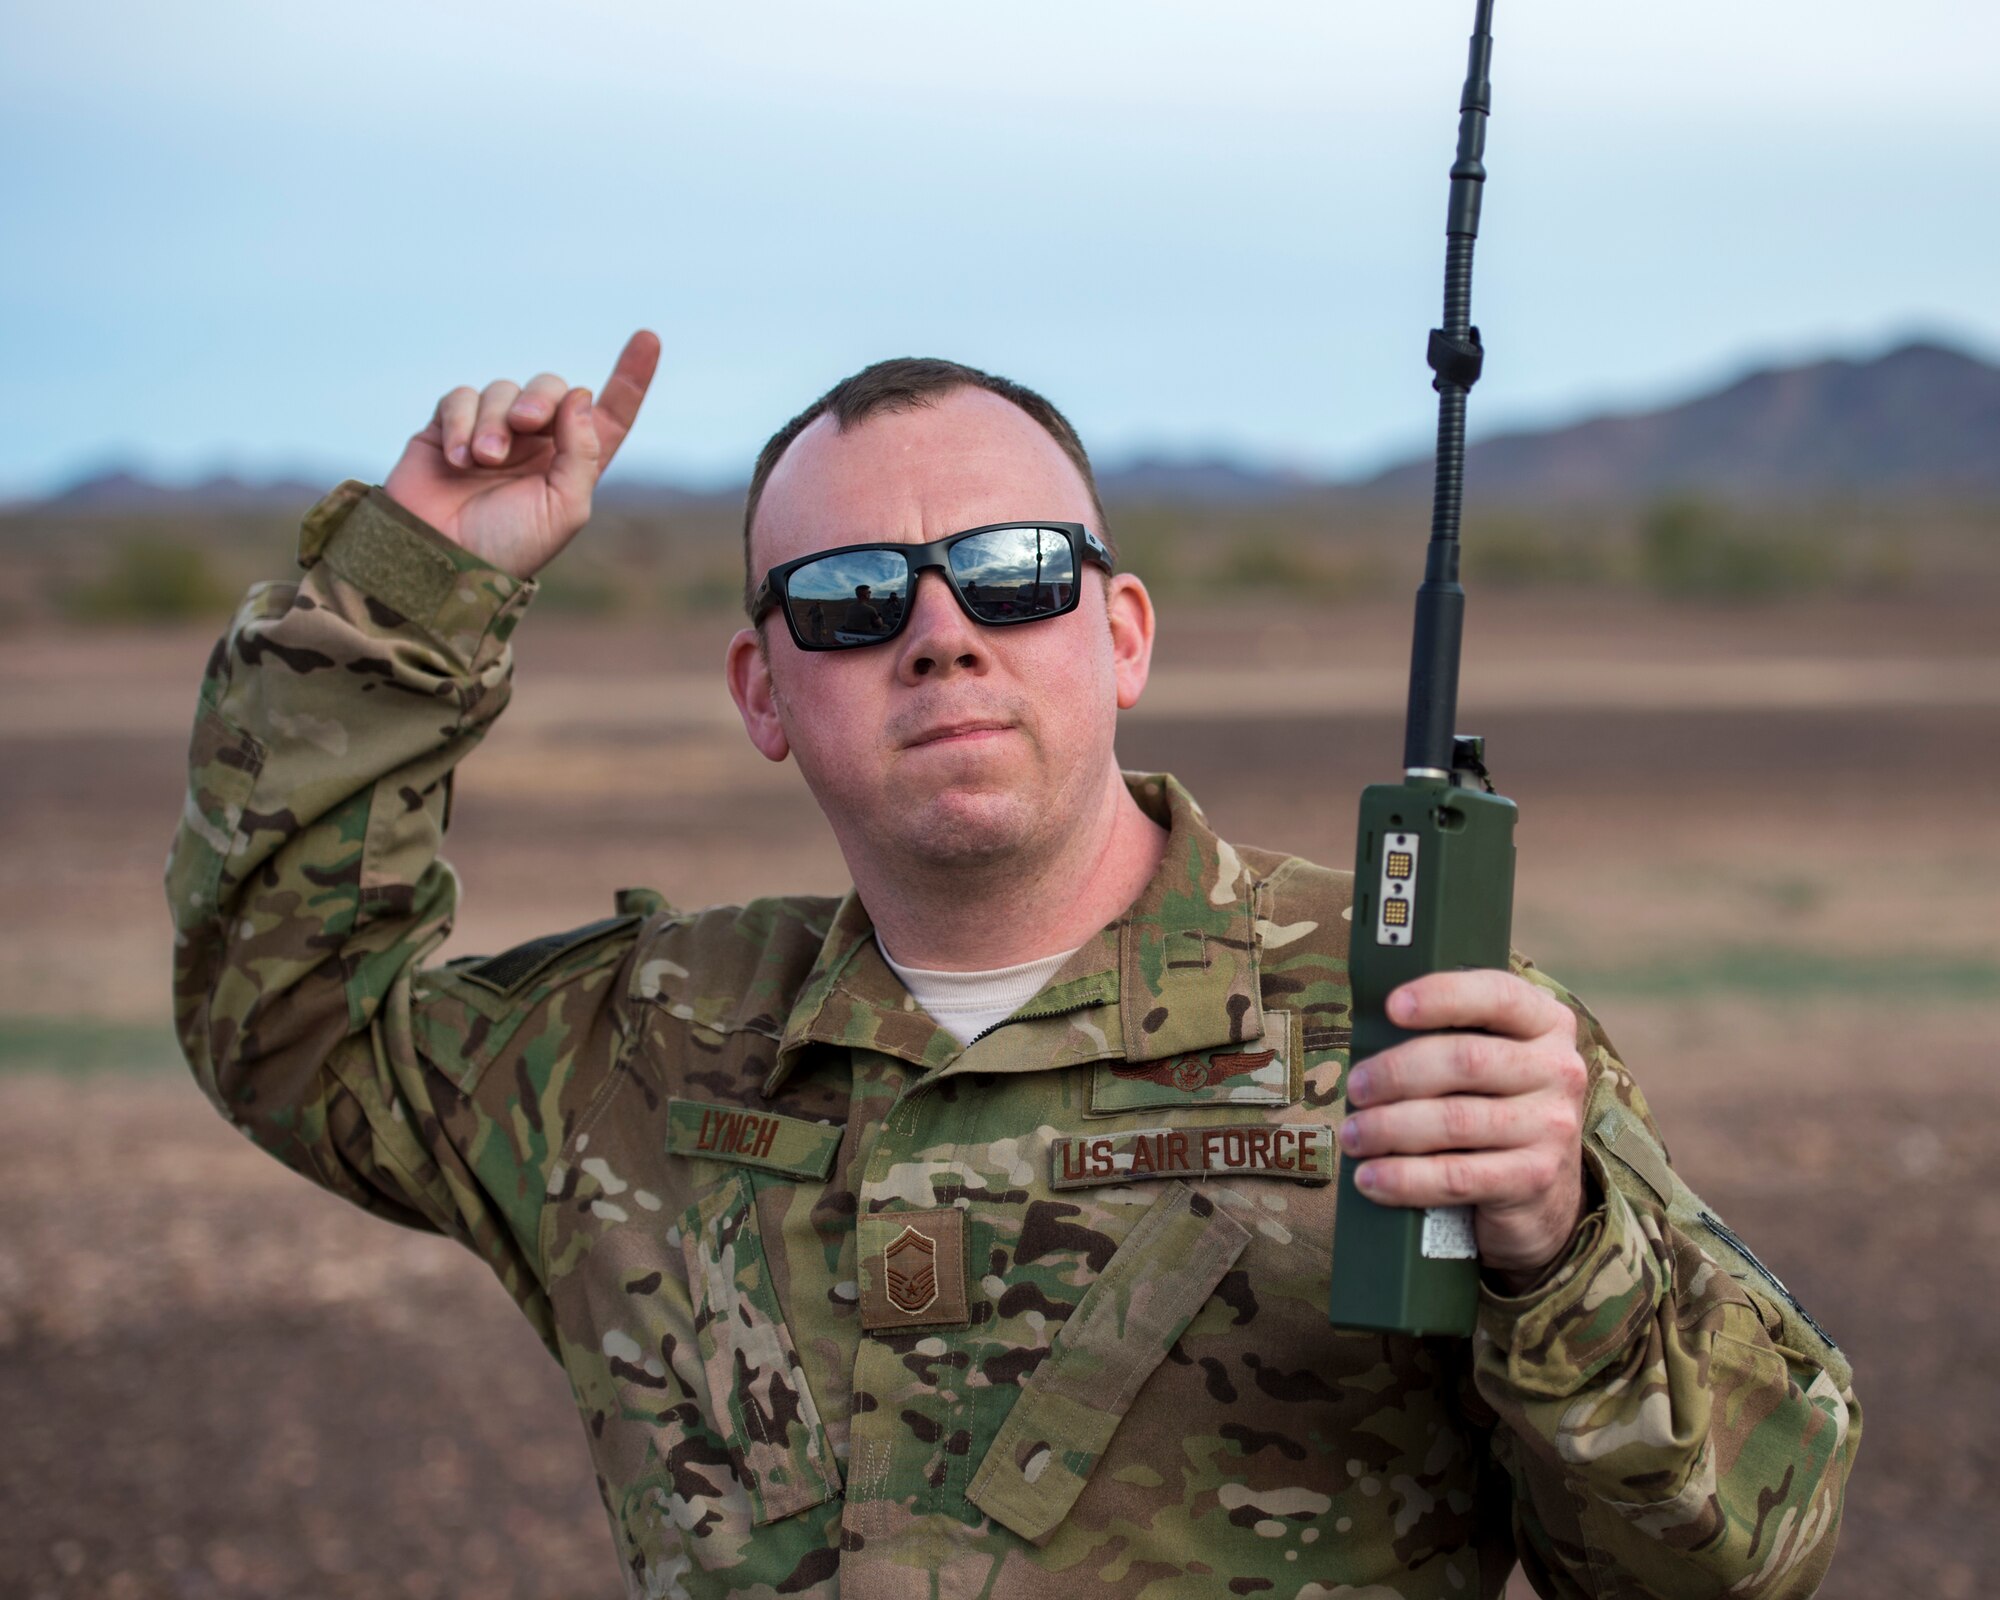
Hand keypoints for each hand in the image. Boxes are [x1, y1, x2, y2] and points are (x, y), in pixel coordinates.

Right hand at [383, 330, 660, 578]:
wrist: (442, 559)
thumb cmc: (510, 545)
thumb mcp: (565, 508)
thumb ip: (582, 451)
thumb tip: (580, 394)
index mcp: (573, 464)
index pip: (608, 414)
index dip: (629, 379)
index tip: (648, 338)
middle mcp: (536, 443)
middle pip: (552, 388)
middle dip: (542, 398)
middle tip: (527, 424)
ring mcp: (492, 432)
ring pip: (503, 390)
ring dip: (495, 422)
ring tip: (483, 461)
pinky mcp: (449, 427)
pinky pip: (462, 397)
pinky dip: (462, 422)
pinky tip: (459, 458)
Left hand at [1337, 969, 1588, 1286]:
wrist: (1543, 1190)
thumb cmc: (1492, 1104)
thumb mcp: (1488, 1059)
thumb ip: (1448, 1035)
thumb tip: (1366, 1030)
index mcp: (1546, 1023)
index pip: (1499, 995)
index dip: (1443, 996)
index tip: (1392, 1007)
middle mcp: (1559, 1069)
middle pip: (1467, 1060)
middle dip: (1397, 1072)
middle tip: (1355, 1088)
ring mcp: (1552, 1127)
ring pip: (1455, 1121)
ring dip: (1390, 1128)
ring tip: (1353, 1135)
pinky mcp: (1535, 1179)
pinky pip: (1458, 1176)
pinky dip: (1405, 1177)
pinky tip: (1371, 1179)